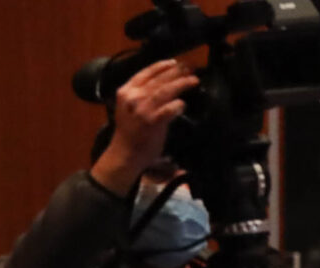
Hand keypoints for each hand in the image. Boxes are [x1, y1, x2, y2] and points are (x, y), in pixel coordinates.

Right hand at [91, 61, 197, 195]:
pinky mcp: (152, 122)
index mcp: (126, 91)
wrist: (125, 153)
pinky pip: (168, 110)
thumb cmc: (130, 132)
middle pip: (158, 80)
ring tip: (193, 80)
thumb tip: (162, 83)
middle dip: (176, 72)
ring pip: (165, 91)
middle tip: (190, 68)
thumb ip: (140, 94)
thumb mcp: (128, 107)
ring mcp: (142, 109)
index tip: (175, 63)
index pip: (145, 73)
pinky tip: (183, 103)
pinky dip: (177, 105)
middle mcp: (133, 97)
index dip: (162, 66)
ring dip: (181, 84)